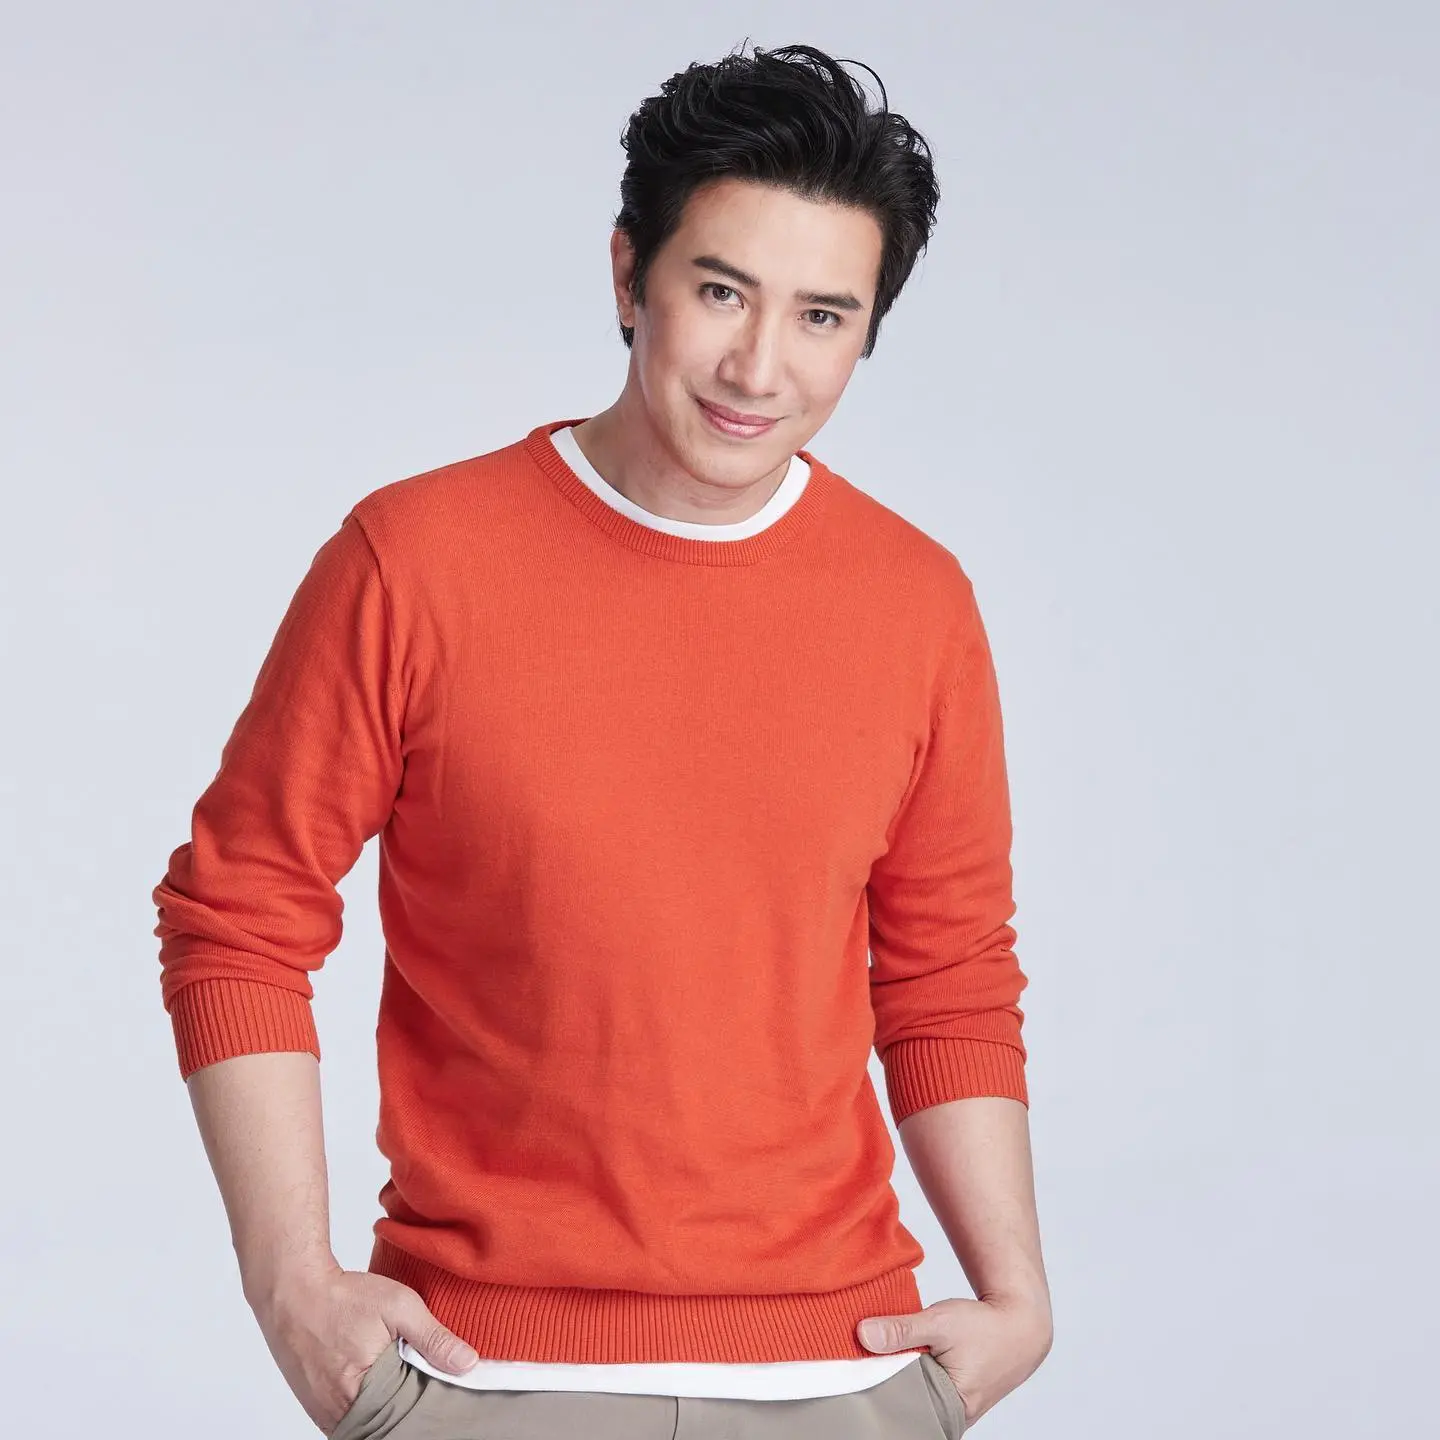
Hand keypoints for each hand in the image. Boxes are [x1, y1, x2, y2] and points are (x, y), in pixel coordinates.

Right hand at [248, 1262, 480, 1433]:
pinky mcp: (317, 1406)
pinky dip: (370, 1405)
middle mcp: (338, 1415)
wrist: (292, 1291)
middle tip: (428, 1391)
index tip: (446, 1401)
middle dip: (409, 1411)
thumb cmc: (342, 1297)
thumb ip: (433, 1338)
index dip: (427, 1411)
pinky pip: (352, 1417)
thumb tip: (468, 1364)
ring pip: (369, 1424)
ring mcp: (324, 1413)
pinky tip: (384, 1386)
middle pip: (387, 1427)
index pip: (406, 1423)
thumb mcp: (398, 1306)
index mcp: (360, 1397)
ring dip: (389, 1409)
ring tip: (407, 1385)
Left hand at [857, 1293, 1052, 1426]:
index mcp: (949, 1409)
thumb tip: (863, 1335)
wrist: (1020, 1326)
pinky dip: (909, 1375)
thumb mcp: (941, 1322)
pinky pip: (922, 1392)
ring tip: (879, 1358)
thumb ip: (902, 1330)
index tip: (855, 1372)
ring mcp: (952, 1411)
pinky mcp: (952, 1399)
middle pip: (904, 1406)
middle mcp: (951, 1418)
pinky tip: (897, 1359)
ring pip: (912, 1398)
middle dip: (884, 1384)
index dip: (876, 1388)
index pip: (899, 1408)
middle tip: (862, 1362)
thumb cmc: (986, 1328)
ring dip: (897, 1378)